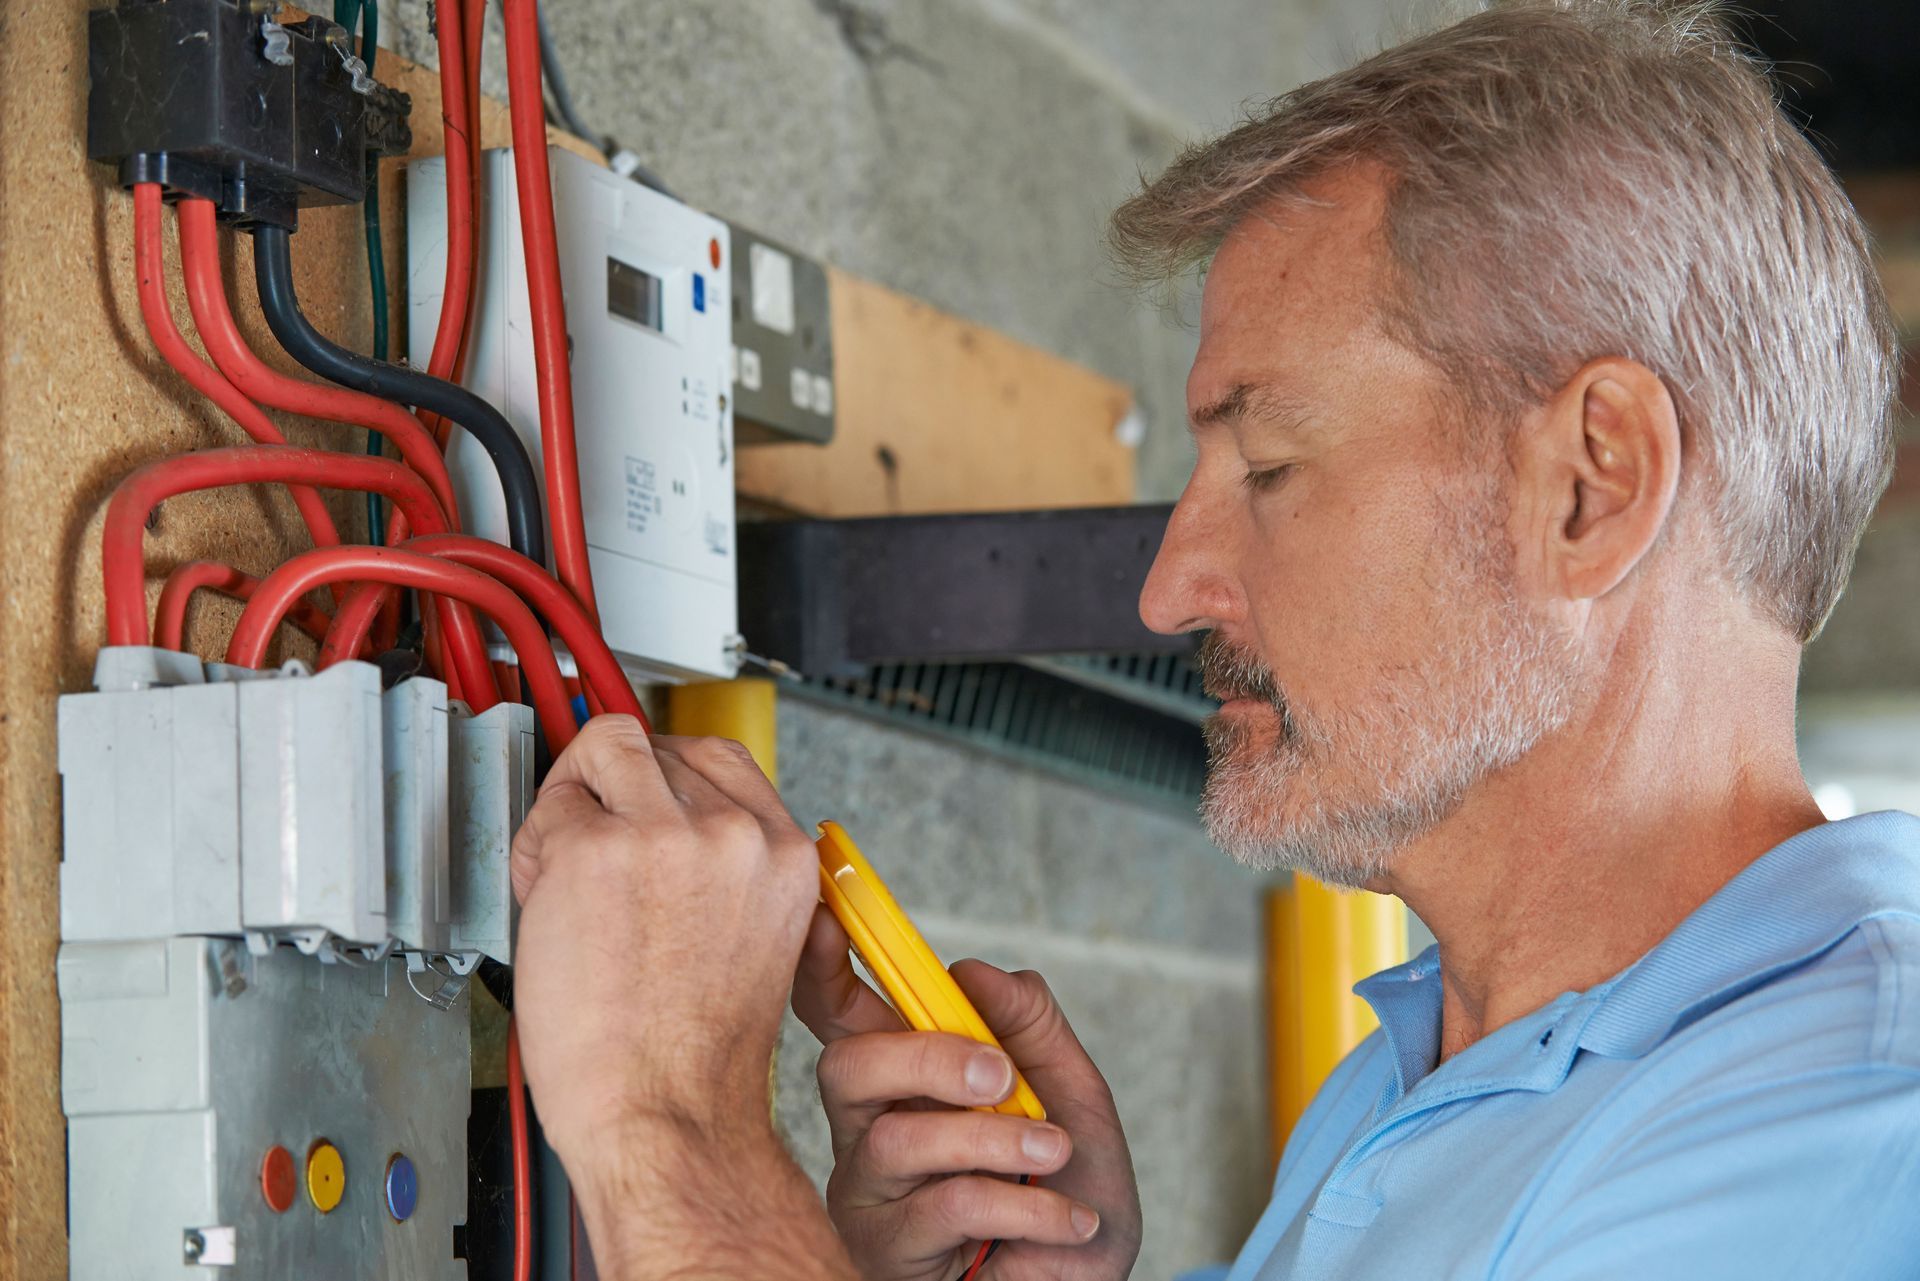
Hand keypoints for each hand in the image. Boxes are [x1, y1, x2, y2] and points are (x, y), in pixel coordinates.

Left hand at [509, 717, 819, 1167]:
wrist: (663, 1112)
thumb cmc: (694, 1055)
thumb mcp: (753, 939)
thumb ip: (725, 869)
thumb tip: (666, 820)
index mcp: (783, 856)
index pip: (723, 760)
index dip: (669, 777)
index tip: (640, 795)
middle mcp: (735, 835)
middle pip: (661, 748)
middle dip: (619, 789)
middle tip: (596, 845)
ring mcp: (666, 836)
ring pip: (607, 751)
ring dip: (578, 797)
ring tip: (569, 865)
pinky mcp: (596, 851)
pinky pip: (551, 808)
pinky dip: (536, 848)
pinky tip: (550, 903)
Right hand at [791, 907, 1142, 1280]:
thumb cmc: (1068, 1195)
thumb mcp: (1074, 1097)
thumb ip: (1032, 1027)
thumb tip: (974, 970)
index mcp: (907, 1078)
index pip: (844, 1014)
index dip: (822, 967)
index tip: (830, 921)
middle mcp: (872, 1128)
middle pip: (848, 1066)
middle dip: (927, 1056)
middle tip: (1001, 1077)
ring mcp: (871, 1193)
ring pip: (900, 1138)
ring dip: (995, 1140)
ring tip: (1055, 1155)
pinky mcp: (886, 1249)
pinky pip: (947, 1205)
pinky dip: (1026, 1205)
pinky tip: (1068, 1220)